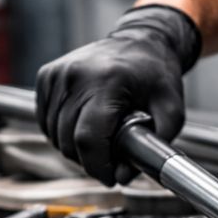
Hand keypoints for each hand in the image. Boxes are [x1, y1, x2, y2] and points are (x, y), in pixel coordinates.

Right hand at [35, 5, 200, 185]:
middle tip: (111, 158)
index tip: (111, 177)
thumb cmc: (156, 74)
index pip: (87, 138)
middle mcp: (76, 75)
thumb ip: (153, 149)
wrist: (141, 39)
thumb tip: (122, 177)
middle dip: (89, 160)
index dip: (98, 167)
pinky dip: (61, 132)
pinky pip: (46, 120)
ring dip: (74, 147)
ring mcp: (57, 74)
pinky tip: (82, 126)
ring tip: (100, 138)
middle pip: (68, 141)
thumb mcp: (171, 112)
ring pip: (54, 134)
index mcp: (108, 81)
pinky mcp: (46, 76)